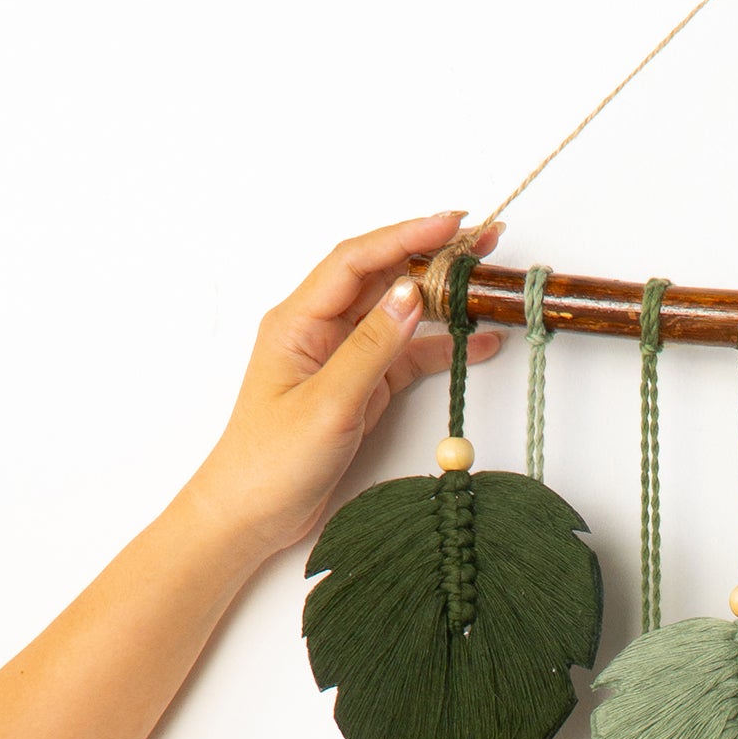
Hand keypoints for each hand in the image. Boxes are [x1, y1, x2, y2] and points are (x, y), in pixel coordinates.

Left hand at [179, 212, 505, 568]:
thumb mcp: (328, 403)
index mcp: (298, 321)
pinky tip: (477, 342)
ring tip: (487, 282)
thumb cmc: (270, 462)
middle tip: (483, 241)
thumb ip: (372, 347)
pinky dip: (442, 347)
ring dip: (442, 298)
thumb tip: (412, 295)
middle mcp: (320, 330)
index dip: (406, 235)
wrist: (250, 515)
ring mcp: (342, 357)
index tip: (452, 223)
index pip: (357, 260)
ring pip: (398, 313)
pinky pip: (406, 355)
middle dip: (432, 255)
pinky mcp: (360, 387)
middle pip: (382, 276)